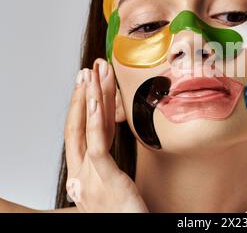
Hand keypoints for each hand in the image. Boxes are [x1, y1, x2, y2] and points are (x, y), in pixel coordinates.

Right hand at [64, 58, 147, 212]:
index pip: (83, 132)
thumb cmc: (126, 213)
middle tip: (89, 68)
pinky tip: (96, 101)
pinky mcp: (105, 179)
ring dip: (89, 97)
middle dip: (83, 95)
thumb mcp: (114, 184)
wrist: (132, 231)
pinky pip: (97, 146)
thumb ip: (108, 164)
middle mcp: (81, 174)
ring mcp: (90, 178)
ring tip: (91, 72)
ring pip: (85, 129)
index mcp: (84, 173)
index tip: (91, 83)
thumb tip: (107, 142)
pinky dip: (95, 121)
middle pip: (77, 126)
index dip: (86, 106)